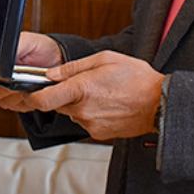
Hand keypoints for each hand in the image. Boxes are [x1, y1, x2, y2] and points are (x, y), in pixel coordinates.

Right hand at [0, 32, 63, 112]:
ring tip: (28, 82)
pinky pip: (17, 108)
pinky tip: (32, 90)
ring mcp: (6, 92)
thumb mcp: (27, 41)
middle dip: (1, 87)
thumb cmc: (40, 48)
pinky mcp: (18, 103)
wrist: (58, 60)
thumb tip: (0, 59)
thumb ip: (11, 47)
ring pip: (1, 101)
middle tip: (14, 80)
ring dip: (15, 94)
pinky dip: (25, 101)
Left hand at [32, 50, 164, 140]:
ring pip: (73, 113)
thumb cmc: (138, 79)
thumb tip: (51, 74)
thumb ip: (73, 67)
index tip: (32, 92)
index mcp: (81, 89)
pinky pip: (86, 121)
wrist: (161, 104)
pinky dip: (91, 113)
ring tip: (103, 93)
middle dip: (64, 95)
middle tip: (84, 84)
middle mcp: (83, 110)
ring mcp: (91, 124)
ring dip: (80, 104)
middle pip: (58, 104)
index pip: (42, 100)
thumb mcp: (104, 59)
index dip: (32, 96)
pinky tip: (108, 104)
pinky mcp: (99, 134)